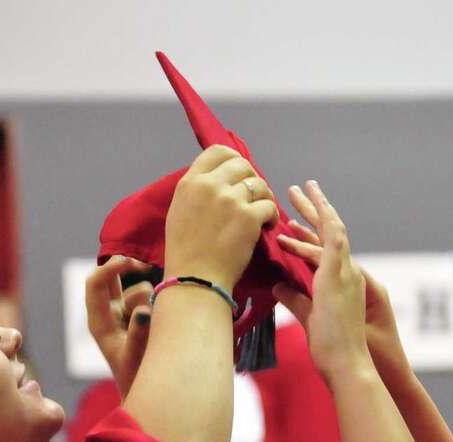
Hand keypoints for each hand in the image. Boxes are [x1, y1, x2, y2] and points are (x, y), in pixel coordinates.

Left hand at [85, 256, 154, 396]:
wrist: (145, 393)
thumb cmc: (136, 380)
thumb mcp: (135, 360)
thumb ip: (138, 334)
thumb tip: (144, 311)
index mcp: (98, 322)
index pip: (95, 284)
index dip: (110, 268)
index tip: (132, 264)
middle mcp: (108, 314)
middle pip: (109, 275)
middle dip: (127, 266)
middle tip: (145, 266)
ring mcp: (124, 314)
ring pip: (139, 289)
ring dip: (151, 297)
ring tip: (159, 324)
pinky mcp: (140, 316)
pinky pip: (151, 298)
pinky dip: (158, 301)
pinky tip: (163, 318)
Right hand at [164, 145, 278, 290]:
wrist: (195, 279)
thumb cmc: (184, 251)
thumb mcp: (180, 210)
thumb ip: (198, 190)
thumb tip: (218, 179)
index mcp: (191, 182)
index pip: (217, 151)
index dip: (233, 158)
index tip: (239, 172)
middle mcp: (210, 185)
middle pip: (242, 164)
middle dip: (252, 178)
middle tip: (253, 196)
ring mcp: (230, 200)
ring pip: (259, 184)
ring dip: (264, 197)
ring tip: (261, 213)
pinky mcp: (248, 217)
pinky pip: (269, 205)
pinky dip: (271, 215)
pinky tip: (267, 225)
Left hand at [270, 181, 372, 382]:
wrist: (347, 363)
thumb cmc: (331, 348)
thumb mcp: (307, 315)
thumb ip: (294, 297)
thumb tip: (277, 284)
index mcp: (341, 282)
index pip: (326, 248)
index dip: (311, 230)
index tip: (294, 216)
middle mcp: (347, 273)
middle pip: (330, 232)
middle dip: (313, 209)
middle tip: (297, 189)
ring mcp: (346, 273)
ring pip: (332, 230)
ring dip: (315, 208)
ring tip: (297, 190)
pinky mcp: (339, 278)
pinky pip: (331, 243)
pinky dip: (318, 227)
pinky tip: (302, 216)